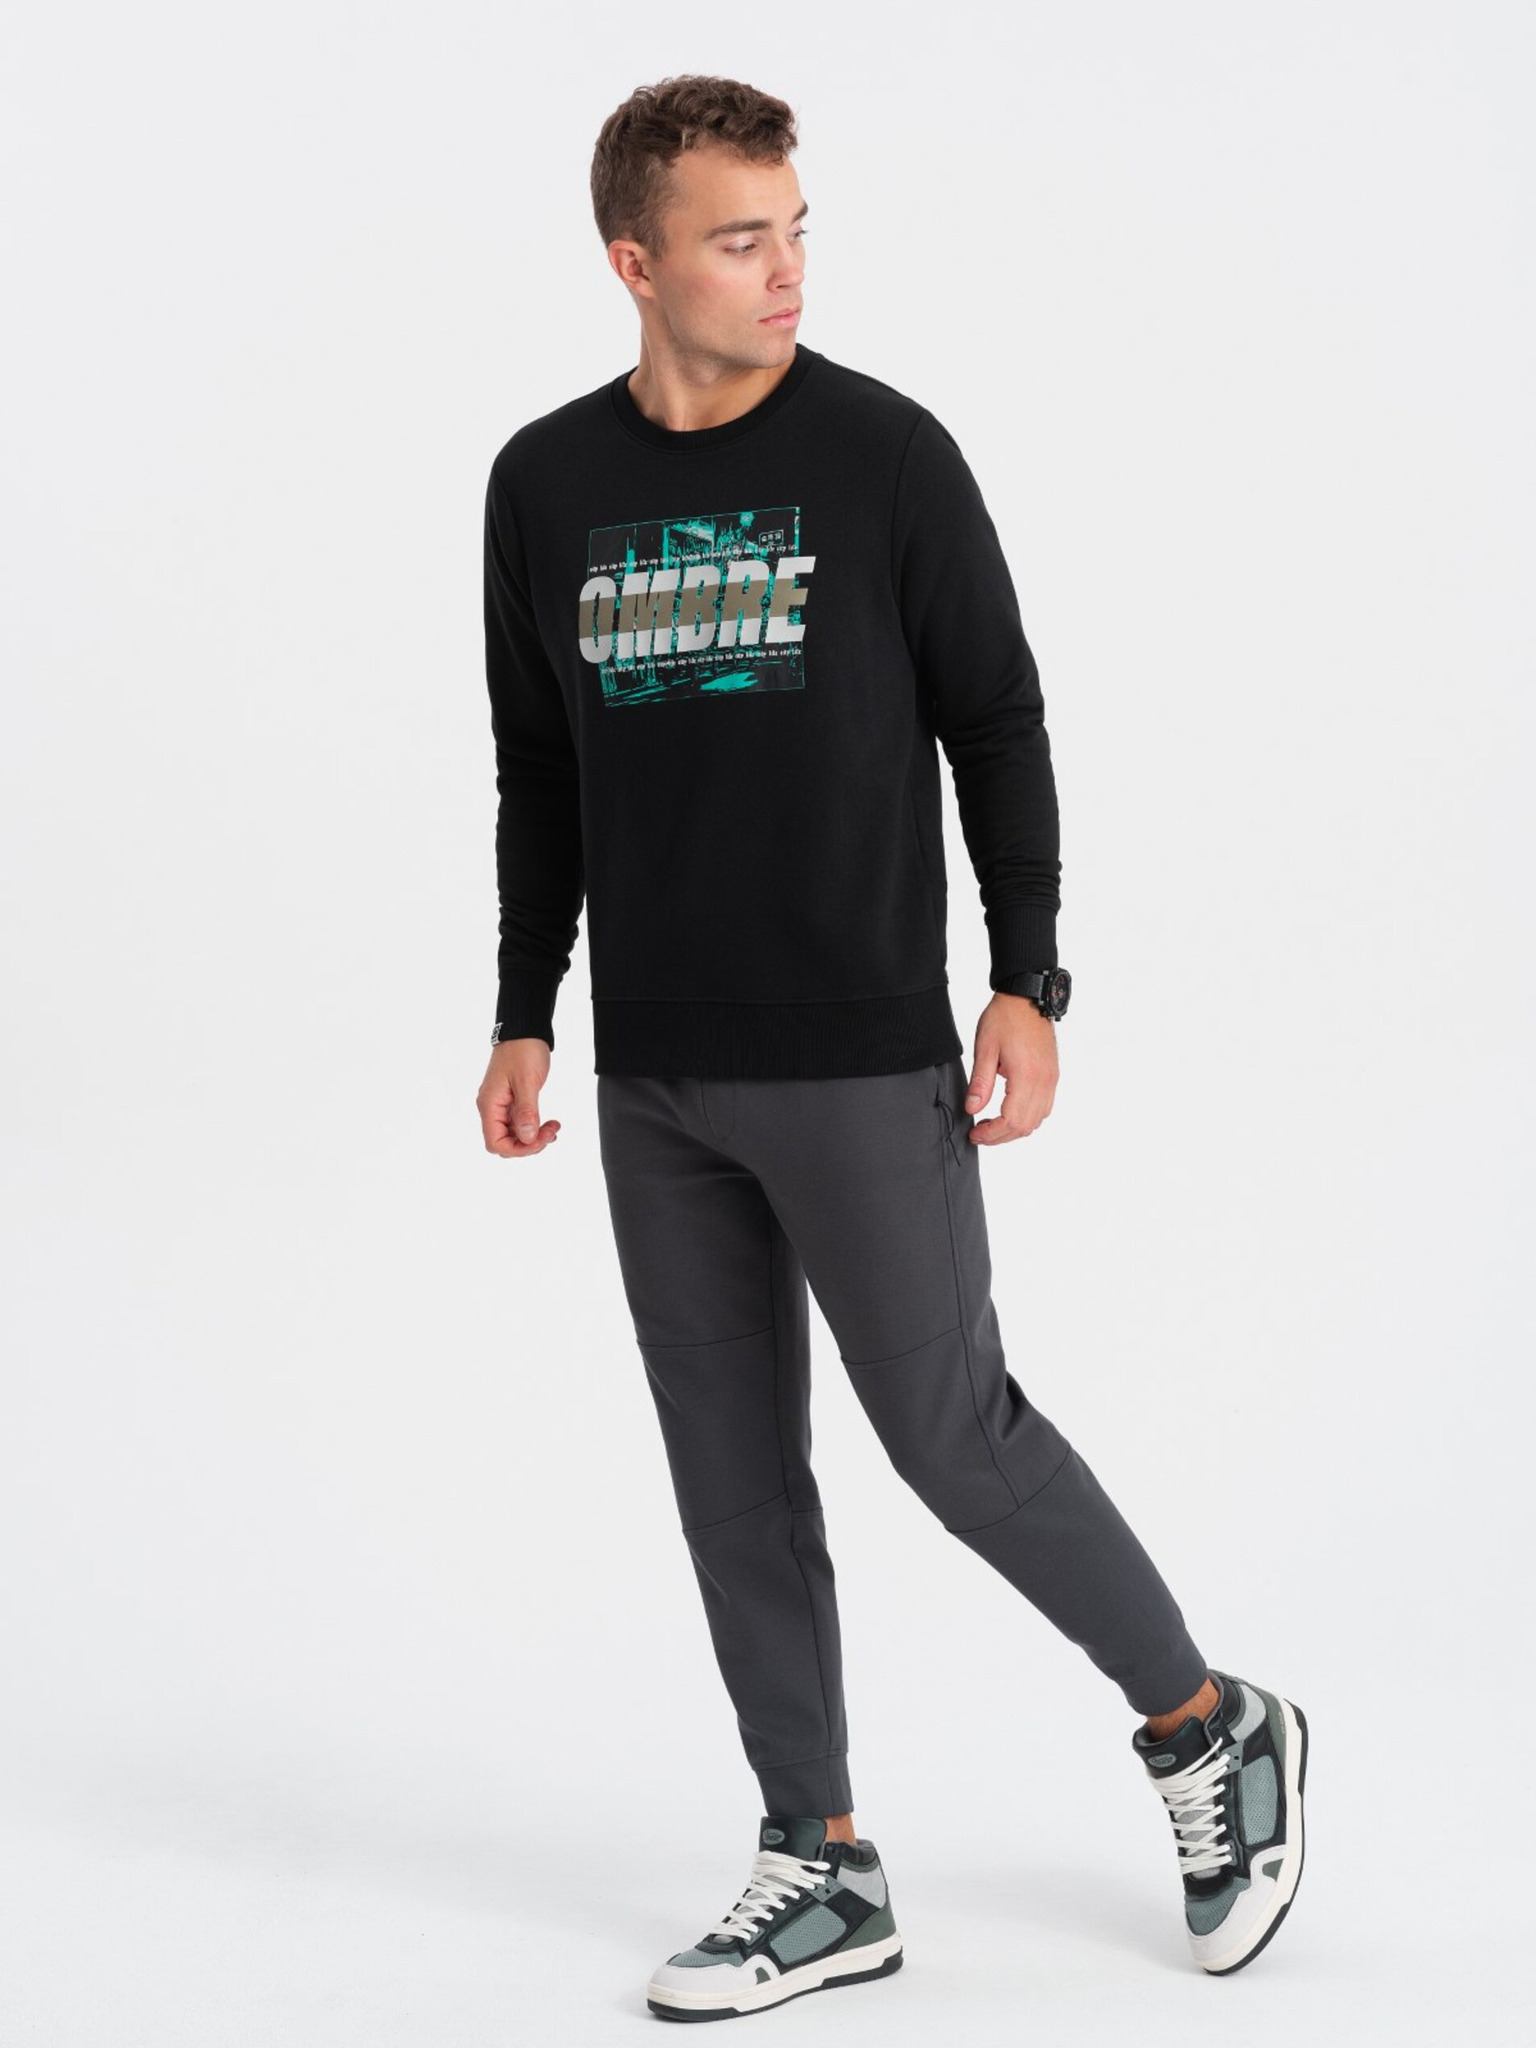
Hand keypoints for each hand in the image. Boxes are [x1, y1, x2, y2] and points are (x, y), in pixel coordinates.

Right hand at [477, 1038, 561, 1156]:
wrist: (524, 1031)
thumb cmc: (523, 1050)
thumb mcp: (527, 1081)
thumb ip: (526, 1111)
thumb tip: (527, 1138)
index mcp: (490, 1104)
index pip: (495, 1142)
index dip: (518, 1149)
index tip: (540, 1139)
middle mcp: (492, 1108)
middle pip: (504, 1142)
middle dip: (529, 1144)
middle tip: (551, 1132)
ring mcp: (501, 1105)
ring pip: (514, 1135)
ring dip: (534, 1136)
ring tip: (553, 1127)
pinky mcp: (511, 1102)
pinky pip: (520, 1124)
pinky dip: (534, 1128)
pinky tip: (548, 1125)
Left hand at [963, 995, 1058, 1143]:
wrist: (1027, 997)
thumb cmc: (1005, 1018)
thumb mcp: (985, 1048)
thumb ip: (979, 1082)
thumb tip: (972, 1109)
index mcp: (1026, 1076)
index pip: (1012, 1121)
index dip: (992, 1134)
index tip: (975, 1134)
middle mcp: (1044, 1081)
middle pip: (1026, 1126)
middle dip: (1001, 1136)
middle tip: (980, 1133)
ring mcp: (1051, 1079)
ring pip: (1037, 1120)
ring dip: (1015, 1129)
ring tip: (992, 1124)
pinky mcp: (1052, 1075)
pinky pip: (1044, 1107)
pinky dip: (1027, 1117)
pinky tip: (1009, 1111)